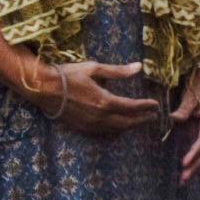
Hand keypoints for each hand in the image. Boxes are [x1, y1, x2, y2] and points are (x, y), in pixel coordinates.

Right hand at [29, 60, 161, 136]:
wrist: (42, 89)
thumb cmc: (68, 75)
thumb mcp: (94, 69)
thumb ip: (118, 71)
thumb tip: (139, 67)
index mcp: (104, 101)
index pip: (132, 107)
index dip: (146, 107)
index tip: (156, 105)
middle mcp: (99, 117)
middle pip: (127, 122)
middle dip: (142, 120)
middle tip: (153, 116)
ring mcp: (90, 125)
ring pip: (116, 129)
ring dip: (130, 126)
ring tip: (139, 121)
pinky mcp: (81, 128)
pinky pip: (103, 133)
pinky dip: (115, 130)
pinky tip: (119, 127)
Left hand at [170, 67, 199, 183]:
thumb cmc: (198, 89)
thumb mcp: (191, 97)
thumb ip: (184, 109)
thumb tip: (173, 118)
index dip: (195, 152)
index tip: (184, 163)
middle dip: (195, 166)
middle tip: (183, 178)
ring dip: (195, 168)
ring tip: (183, 181)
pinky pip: (198, 153)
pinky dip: (193, 163)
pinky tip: (185, 173)